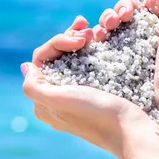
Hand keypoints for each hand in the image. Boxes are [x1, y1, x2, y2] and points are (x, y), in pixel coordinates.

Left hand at [24, 16, 158, 155]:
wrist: (132, 130)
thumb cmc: (95, 114)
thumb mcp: (59, 101)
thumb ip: (34, 87)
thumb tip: (26, 67)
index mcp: (44, 102)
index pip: (41, 60)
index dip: (57, 43)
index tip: (78, 40)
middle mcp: (57, 98)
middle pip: (56, 58)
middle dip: (70, 38)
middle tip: (88, 29)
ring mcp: (77, 94)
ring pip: (72, 58)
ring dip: (80, 40)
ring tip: (95, 32)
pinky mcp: (96, 92)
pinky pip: (87, 64)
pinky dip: (91, 50)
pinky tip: (100, 40)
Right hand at [96, 0, 158, 134]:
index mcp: (151, 29)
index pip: (130, 10)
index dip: (124, 7)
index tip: (126, 14)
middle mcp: (137, 42)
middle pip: (113, 20)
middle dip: (109, 16)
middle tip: (113, 23)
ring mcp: (124, 57)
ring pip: (103, 34)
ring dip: (99, 27)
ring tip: (101, 34)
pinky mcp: (114, 72)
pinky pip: (98, 53)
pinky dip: (93, 43)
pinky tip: (94, 41)